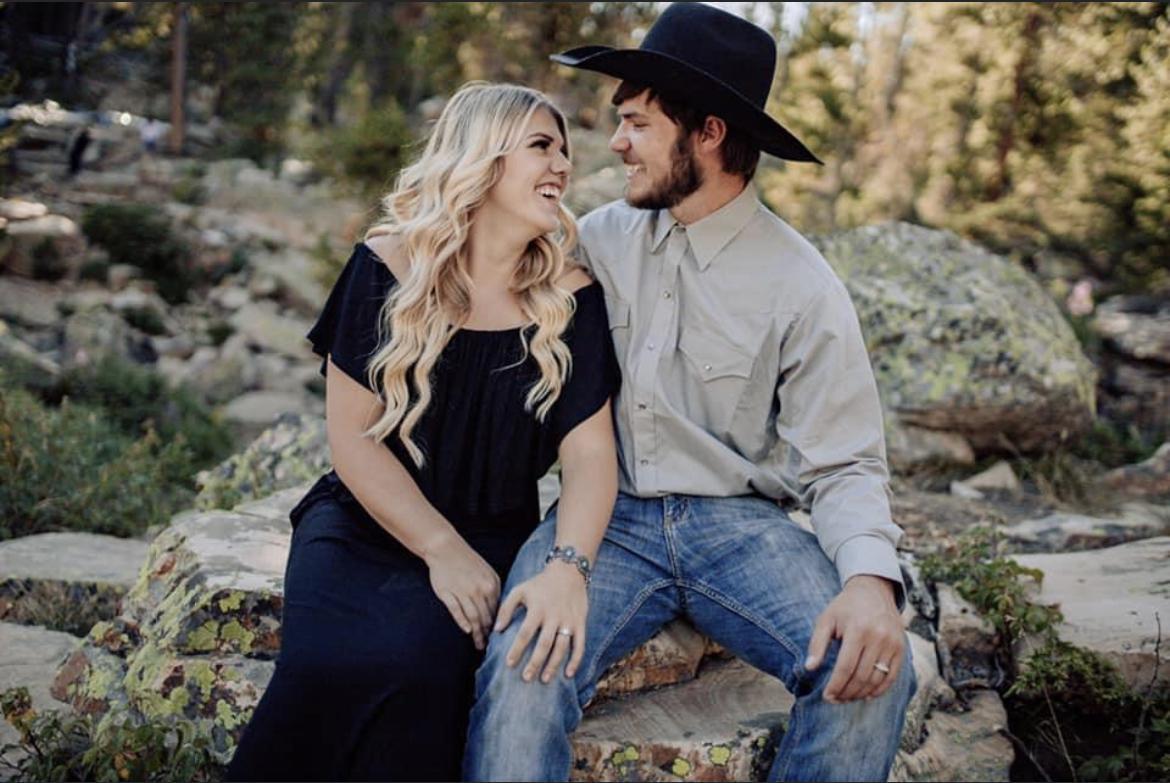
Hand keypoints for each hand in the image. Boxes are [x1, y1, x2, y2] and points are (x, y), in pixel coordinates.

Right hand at [423, 533, 500, 650]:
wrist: (446, 548)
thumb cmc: (467, 561)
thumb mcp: (487, 572)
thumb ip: (493, 590)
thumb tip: (498, 611)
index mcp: (491, 584)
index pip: (497, 610)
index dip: (497, 625)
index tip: (497, 638)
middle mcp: (479, 589)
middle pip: (486, 617)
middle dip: (488, 634)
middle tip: (487, 647)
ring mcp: (463, 591)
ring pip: (473, 617)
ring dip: (477, 634)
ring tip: (478, 645)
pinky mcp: (447, 593)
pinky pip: (456, 610)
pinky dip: (462, 621)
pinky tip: (467, 631)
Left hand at [494, 561, 588, 682]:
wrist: (569, 571)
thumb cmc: (540, 584)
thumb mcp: (519, 590)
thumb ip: (506, 609)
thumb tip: (497, 630)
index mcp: (538, 609)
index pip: (525, 633)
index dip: (517, 649)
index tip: (509, 664)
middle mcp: (554, 616)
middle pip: (544, 644)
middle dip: (535, 662)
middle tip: (526, 678)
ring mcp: (569, 621)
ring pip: (562, 647)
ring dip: (553, 665)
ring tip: (544, 679)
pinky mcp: (580, 623)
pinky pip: (580, 644)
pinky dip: (576, 660)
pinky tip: (568, 674)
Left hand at [805, 575, 904, 702]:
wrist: (873, 590)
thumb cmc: (845, 607)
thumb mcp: (826, 619)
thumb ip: (817, 644)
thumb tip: (809, 668)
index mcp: (858, 630)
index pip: (846, 667)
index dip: (836, 686)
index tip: (827, 697)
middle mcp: (878, 637)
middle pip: (861, 676)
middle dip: (847, 693)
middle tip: (836, 700)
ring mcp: (892, 643)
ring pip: (877, 680)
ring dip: (861, 694)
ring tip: (847, 698)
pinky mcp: (901, 648)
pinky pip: (892, 676)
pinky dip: (879, 690)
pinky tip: (866, 695)